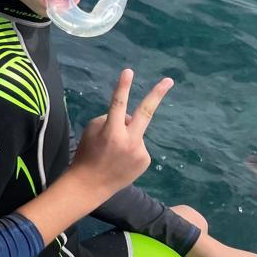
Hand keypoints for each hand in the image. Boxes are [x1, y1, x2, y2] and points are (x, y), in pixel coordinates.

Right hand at [68, 69, 174, 203]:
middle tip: (169, 80)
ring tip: (114, 152)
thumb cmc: (87, 154)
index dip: (123, 86)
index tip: (128, 71)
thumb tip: (129, 118)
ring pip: (136, 131)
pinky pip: (139, 145)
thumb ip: (110, 119)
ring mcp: (140, 151)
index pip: (118, 103)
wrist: (90, 185)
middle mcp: (129, 140)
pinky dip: (131, 148)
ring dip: (127, 134)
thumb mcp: (92, 130)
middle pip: (145, 112)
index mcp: (111, 131)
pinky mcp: (146, 160)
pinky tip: (121, 159)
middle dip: (157, 94)